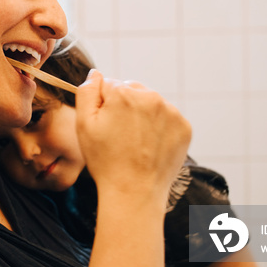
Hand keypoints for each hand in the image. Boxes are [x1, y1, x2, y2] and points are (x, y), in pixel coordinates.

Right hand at [75, 70, 190, 203]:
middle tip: (119, 135)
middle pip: (132, 90)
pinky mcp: (184, 126)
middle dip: (125, 106)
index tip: (105, 126)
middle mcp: (150, 96)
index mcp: (123, 92)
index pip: (109, 85)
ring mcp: (171, 111)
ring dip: (143, 116)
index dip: (103, 106)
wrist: (134, 193)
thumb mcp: (83, 125)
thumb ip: (86, 92)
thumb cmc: (105, 161)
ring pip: (150, 103)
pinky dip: (159, 128)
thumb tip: (96, 74)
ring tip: (135, 143)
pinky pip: (167, 118)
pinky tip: (150, 146)